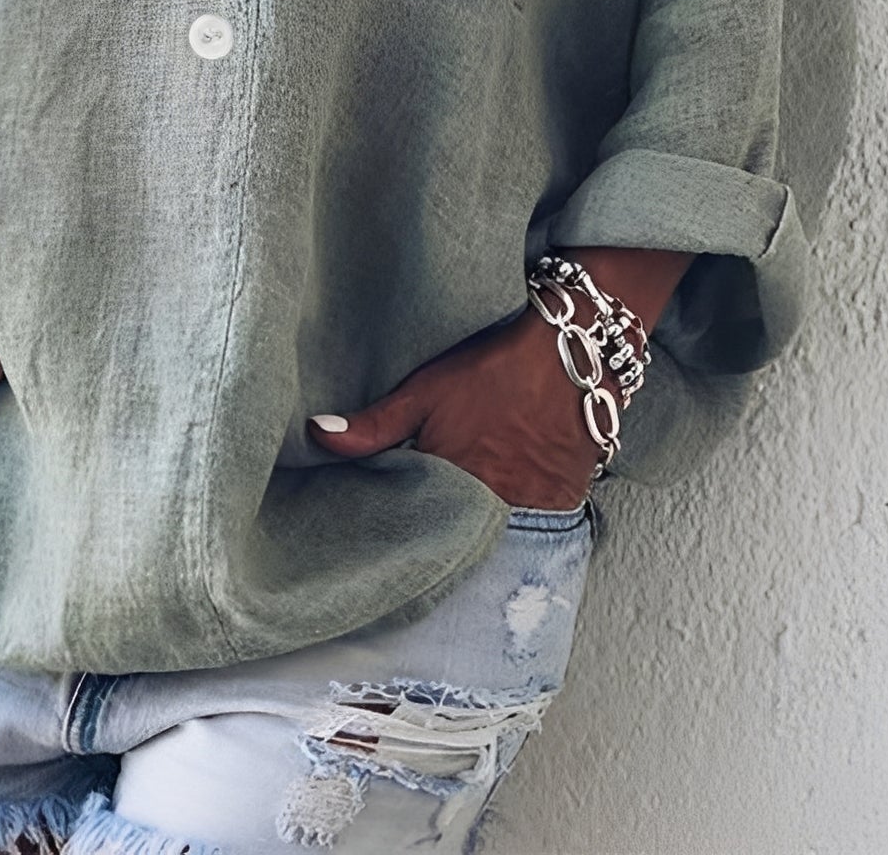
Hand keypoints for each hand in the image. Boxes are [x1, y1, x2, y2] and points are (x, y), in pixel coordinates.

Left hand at [306, 304, 609, 510]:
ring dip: (480, 528)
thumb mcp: (425, 392)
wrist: (571, 351)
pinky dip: (520, 518)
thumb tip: (317, 434)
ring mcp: (534, 505)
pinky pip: (538, 526)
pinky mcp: (565, 499)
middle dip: (440, 535)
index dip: (402, 527)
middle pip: (458, 535)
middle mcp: (492, 502)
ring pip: (497, 534)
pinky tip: (507, 505)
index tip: (382, 534)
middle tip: (423, 531)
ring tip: (466, 521)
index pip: (415, 524)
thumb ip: (373, 425)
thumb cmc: (491, 367)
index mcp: (451, 480)